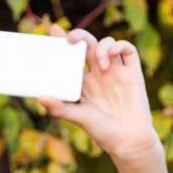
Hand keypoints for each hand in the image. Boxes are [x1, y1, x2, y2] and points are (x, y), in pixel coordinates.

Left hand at [39, 26, 161, 166]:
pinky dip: (120, 45)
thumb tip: (40, 97)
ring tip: (101, 67)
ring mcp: (115, 72)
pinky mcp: (132, 73)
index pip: (71, 58)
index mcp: (83, 84)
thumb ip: (61, 108)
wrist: (129, 141)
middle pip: (87, 45)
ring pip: (106, 43)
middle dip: (79, 36)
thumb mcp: (80, 119)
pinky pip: (128, 49)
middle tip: (70, 40)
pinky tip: (113, 54)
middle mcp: (98, 75)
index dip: (62, 43)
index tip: (53, 31)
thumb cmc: (103, 132)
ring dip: (101, 48)